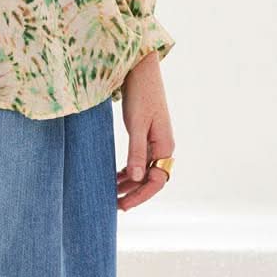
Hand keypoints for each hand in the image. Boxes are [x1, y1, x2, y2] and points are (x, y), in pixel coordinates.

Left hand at [115, 51, 173, 211]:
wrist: (141, 70)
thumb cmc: (141, 94)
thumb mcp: (136, 125)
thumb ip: (136, 152)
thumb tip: (135, 178)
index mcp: (165, 146)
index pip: (156, 181)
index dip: (140, 196)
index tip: (122, 206)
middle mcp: (163, 147)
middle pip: (151, 180)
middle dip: (134, 194)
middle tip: (114, 205)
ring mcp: (156, 142)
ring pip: (144, 172)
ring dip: (130, 184)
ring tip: (110, 193)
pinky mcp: (147, 136)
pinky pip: (140, 161)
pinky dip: (128, 171)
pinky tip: (116, 177)